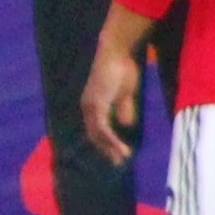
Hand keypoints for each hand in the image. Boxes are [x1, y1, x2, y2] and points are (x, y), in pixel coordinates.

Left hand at [80, 50, 141, 166]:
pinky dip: (112, 140)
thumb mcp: (125, 94)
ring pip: (99, 134)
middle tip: (118, 162)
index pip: (96, 129)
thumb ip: (124, 109)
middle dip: (107, 150)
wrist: (116, 52)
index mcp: (93, 105)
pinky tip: (121, 147)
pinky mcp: (97, 105)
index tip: (116, 154)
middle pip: (95, 135)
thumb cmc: (121, 69)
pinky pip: (103, 128)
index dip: (106, 143)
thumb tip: (126, 125)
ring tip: (122, 158)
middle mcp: (88, 107)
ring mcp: (91, 106)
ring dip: (111, 148)